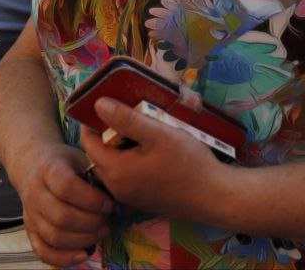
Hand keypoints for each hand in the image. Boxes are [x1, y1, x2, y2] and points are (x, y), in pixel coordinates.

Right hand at [18, 143, 111, 265]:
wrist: (32, 164)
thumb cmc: (64, 162)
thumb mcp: (81, 158)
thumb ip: (100, 176)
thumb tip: (123, 202)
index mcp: (49, 170)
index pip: (66, 187)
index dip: (91, 199)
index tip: (109, 203)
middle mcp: (35, 194)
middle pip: (62, 217)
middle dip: (91, 223)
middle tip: (107, 219)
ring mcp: (30, 214)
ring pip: (55, 237)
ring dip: (84, 240)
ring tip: (101, 231)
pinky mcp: (30, 230)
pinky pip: (43, 252)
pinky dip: (64, 258)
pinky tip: (84, 253)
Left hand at [79, 98, 225, 221]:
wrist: (216, 197)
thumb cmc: (188, 162)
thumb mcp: (158, 133)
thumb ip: (127, 119)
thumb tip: (98, 103)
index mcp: (116, 171)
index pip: (88, 143)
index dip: (92, 123)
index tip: (106, 107)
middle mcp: (117, 188)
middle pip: (98, 156)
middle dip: (105, 135)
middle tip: (126, 117)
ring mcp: (130, 198)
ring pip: (112, 167)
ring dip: (117, 149)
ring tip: (139, 132)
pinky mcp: (142, 201)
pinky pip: (125, 178)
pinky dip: (129, 162)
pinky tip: (149, 152)